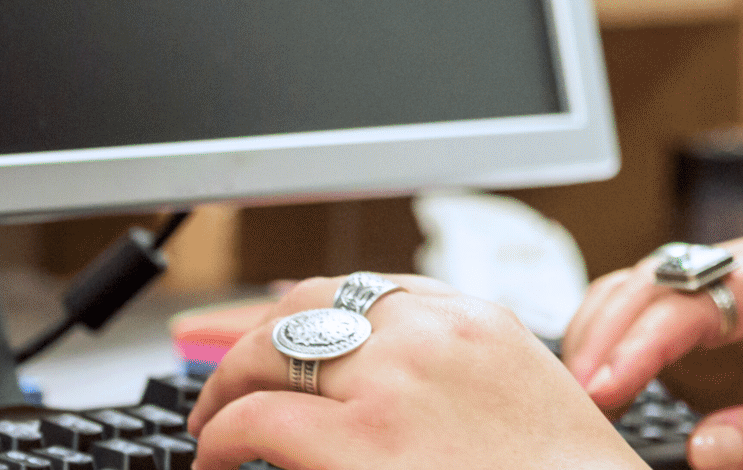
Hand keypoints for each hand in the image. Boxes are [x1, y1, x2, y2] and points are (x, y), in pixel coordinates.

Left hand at [187, 273, 635, 469]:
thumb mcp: (528, 398)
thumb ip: (466, 374)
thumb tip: (399, 390)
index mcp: (478, 321)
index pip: (374, 289)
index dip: (317, 313)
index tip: (292, 337)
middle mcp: (431, 336)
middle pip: (313, 304)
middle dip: (261, 338)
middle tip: (235, 380)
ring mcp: (392, 385)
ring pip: (271, 351)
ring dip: (228, 384)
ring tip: (214, 420)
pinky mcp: (356, 445)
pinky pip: (255, 421)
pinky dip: (219, 437)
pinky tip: (215, 457)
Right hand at [559, 236, 742, 469]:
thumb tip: (702, 451)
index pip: (694, 295)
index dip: (640, 342)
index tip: (600, 394)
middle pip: (652, 282)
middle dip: (603, 337)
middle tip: (571, 406)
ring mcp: (736, 291)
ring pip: (640, 293)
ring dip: (600, 337)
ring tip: (574, 401)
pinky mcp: (723, 324)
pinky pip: (652, 322)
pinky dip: (616, 348)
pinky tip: (599, 393)